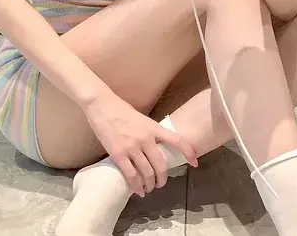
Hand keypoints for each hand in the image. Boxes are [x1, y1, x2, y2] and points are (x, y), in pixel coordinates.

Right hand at [83, 89, 197, 195]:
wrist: (102, 105)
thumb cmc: (121, 110)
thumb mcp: (142, 119)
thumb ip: (150, 133)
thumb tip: (156, 148)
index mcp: (153, 127)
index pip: (177, 140)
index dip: (188, 152)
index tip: (195, 163)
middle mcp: (146, 138)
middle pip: (161, 165)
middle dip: (162, 179)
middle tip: (160, 184)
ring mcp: (132, 147)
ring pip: (147, 173)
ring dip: (150, 185)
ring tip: (148, 189)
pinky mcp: (118, 154)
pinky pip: (131, 175)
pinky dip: (136, 186)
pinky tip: (138, 190)